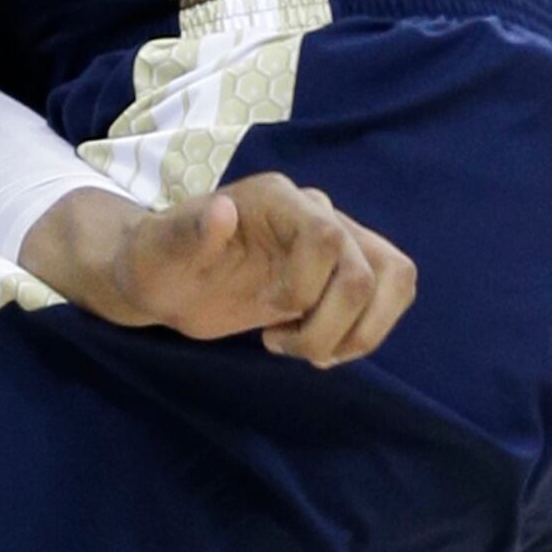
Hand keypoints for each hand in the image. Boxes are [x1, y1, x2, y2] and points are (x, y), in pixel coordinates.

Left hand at [23, 176, 416, 366]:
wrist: (167, 277)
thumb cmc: (156, 262)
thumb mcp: (157, 252)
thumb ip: (186, 234)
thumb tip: (221, 212)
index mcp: (276, 198)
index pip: (328, 236)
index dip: (306, 287)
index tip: (265, 316)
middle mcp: (315, 211)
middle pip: (370, 267)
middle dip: (331, 324)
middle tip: (279, 347)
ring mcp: (336, 240)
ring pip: (395, 278)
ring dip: (361, 331)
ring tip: (312, 353)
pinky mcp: (342, 271)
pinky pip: (387, 296)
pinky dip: (365, 333)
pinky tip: (320, 351)